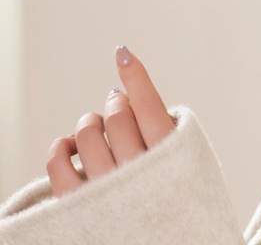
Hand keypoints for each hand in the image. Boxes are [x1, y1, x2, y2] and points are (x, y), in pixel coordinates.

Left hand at [47, 45, 176, 197]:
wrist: (166, 244)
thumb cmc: (172, 199)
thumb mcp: (185, 163)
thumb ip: (162, 129)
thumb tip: (120, 91)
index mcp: (168, 158)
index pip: (148, 105)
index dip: (136, 75)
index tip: (123, 53)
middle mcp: (136, 173)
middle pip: (116, 114)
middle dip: (114, 104)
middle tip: (118, 109)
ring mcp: (104, 190)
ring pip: (87, 133)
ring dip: (89, 124)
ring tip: (98, 132)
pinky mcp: (75, 205)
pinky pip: (57, 161)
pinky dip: (61, 147)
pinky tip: (72, 149)